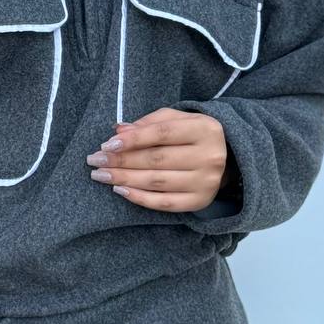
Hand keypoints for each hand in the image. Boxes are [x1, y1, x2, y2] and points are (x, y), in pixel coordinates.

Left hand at [85, 106, 235, 211]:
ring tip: (100, 175)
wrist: (229, 159)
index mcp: (204, 129)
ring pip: (157, 182)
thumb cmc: (193, 135)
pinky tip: (120, 191)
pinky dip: (139, 198)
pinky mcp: (200, 201)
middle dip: (121, 160)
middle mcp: (209, 156)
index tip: (106, 144)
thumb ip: (148, 123)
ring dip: (124, 179)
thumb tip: (118, 131)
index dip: (132, 139)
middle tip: (95, 160)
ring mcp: (206, 182)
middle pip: (156, 159)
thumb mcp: (177, 120)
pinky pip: (164, 203)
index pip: (162, 133)